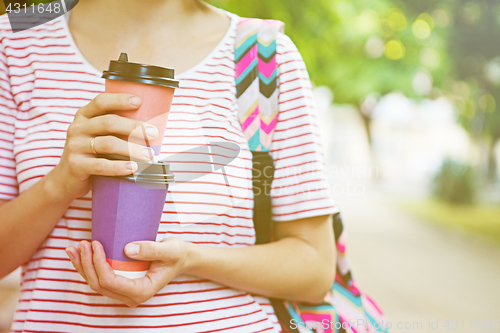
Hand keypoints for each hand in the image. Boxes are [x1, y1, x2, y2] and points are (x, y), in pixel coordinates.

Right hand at [47, 93, 158, 199]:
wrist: (66, 179)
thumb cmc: (91, 153)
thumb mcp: (97, 135)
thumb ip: (114, 128)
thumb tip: (150, 126)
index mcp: (84, 115)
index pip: (101, 101)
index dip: (119, 100)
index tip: (139, 101)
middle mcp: (77, 127)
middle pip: (108, 122)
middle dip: (134, 127)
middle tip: (153, 134)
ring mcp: (75, 146)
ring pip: (107, 144)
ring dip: (132, 149)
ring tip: (149, 155)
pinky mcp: (76, 165)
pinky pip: (100, 165)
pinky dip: (118, 167)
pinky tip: (132, 168)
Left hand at [65, 238, 189, 306]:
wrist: (180, 258)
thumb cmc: (176, 254)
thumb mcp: (169, 250)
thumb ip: (151, 249)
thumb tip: (127, 249)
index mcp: (141, 291)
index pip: (111, 282)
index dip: (98, 264)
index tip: (96, 244)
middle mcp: (130, 296)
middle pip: (98, 285)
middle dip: (86, 264)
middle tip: (83, 243)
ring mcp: (124, 292)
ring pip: (95, 283)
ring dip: (82, 266)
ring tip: (73, 248)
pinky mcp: (121, 284)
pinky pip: (99, 279)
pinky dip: (87, 266)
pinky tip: (79, 254)